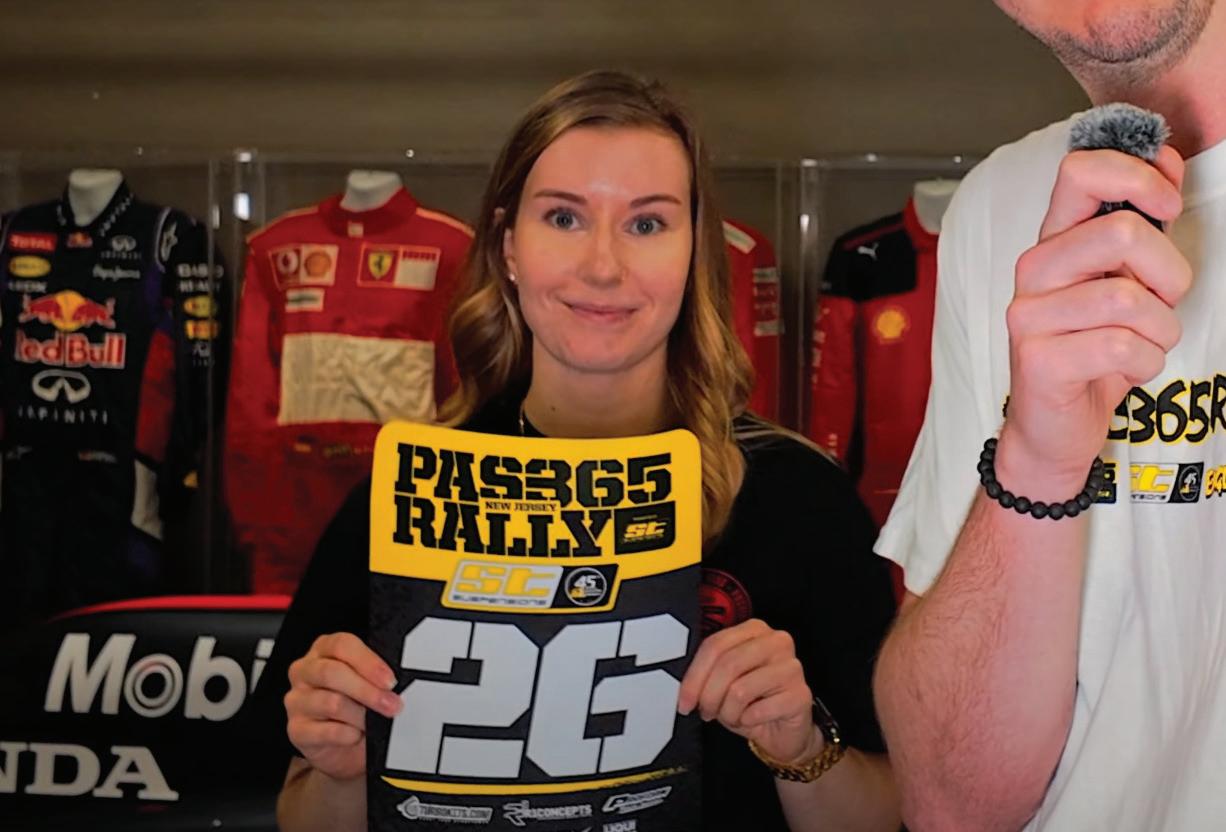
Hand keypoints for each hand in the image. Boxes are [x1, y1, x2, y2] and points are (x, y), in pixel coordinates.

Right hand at [284, 632, 401, 780]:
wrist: (345, 746)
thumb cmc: (357, 706)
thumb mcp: (368, 683)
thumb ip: (376, 675)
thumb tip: (395, 683)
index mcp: (324, 650)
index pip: (341, 645)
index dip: (368, 662)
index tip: (389, 680)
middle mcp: (305, 671)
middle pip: (332, 673)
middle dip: (367, 690)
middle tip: (391, 704)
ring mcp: (297, 701)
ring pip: (331, 703)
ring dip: (360, 716)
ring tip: (373, 723)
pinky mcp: (296, 729)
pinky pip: (326, 732)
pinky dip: (348, 735)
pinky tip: (356, 735)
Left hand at [677, 619, 817, 763]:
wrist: (782, 731)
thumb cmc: (751, 702)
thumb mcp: (722, 683)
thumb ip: (706, 673)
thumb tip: (683, 686)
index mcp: (754, 630)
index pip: (715, 645)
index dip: (694, 676)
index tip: (684, 700)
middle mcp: (776, 642)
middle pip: (728, 664)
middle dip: (709, 695)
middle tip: (706, 712)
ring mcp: (792, 667)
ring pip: (740, 689)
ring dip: (728, 712)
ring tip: (732, 716)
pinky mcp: (801, 694)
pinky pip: (758, 711)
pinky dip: (748, 722)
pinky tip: (752, 720)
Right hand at [1000, 146, 1190, 493]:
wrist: (1054, 427)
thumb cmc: (1094, 349)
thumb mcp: (1124, 279)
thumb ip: (1140, 224)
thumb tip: (1165, 161)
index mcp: (1055, 241)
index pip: (1080, 171)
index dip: (1136, 177)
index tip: (1165, 206)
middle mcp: (1034, 270)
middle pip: (1122, 233)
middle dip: (1170, 272)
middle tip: (1163, 302)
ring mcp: (1030, 315)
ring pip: (1129, 298)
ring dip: (1161, 329)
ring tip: (1145, 344)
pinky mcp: (1038, 360)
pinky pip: (1122, 347)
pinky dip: (1146, 364)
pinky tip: (1127, 372)